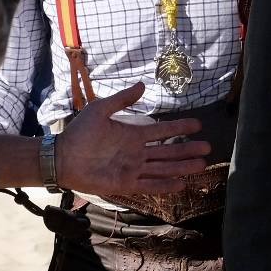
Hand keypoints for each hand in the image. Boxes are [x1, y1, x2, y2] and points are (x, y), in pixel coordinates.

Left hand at [56, 82, 210, 194]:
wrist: (62, 157)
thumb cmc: (79, 132)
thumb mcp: (101, 109)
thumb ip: (123, 99)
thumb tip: (143, 85)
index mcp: (132, 134)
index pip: (162, 131)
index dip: (180, 128)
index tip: (198, 125)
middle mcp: (136, 152)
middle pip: (168, 151)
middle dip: (188, 149)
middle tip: (208, 147)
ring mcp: (133, 168)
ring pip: (164, 168)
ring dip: (182, 166)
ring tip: (202, 164)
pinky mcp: (126, 184)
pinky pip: (150, 185)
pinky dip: (166, 185)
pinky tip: (181, 183)